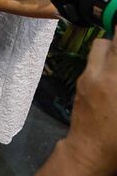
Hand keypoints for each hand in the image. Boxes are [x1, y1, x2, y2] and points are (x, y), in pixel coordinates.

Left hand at [52, 34, 116, 175]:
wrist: (90, 150)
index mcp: (114, 79)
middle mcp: (98, 73)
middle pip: (104, 42)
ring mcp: (85, 78)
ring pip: (96, 51)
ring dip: (110, 51)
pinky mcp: (78, 84)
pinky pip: (91, 64)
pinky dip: (103, 63)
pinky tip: (112, 76)